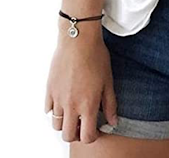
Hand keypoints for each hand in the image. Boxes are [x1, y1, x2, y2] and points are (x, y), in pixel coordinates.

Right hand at [44, 28, 117, 143]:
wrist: (78, 39)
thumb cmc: (95, 56)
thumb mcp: (108, 81)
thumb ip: (110, 104)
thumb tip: (113, 121)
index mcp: (87, 105)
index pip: (86, 137)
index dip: (92, 137)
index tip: (95, 129)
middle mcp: (70, 105)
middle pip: (67, 135)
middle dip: (76, 134)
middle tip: (82, 123)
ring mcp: (57, 98)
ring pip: (56, 124)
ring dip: (64, 122)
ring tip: (73, 112)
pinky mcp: (49, 90)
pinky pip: (48, 109)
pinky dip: (55, 110)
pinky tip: (64, 100)